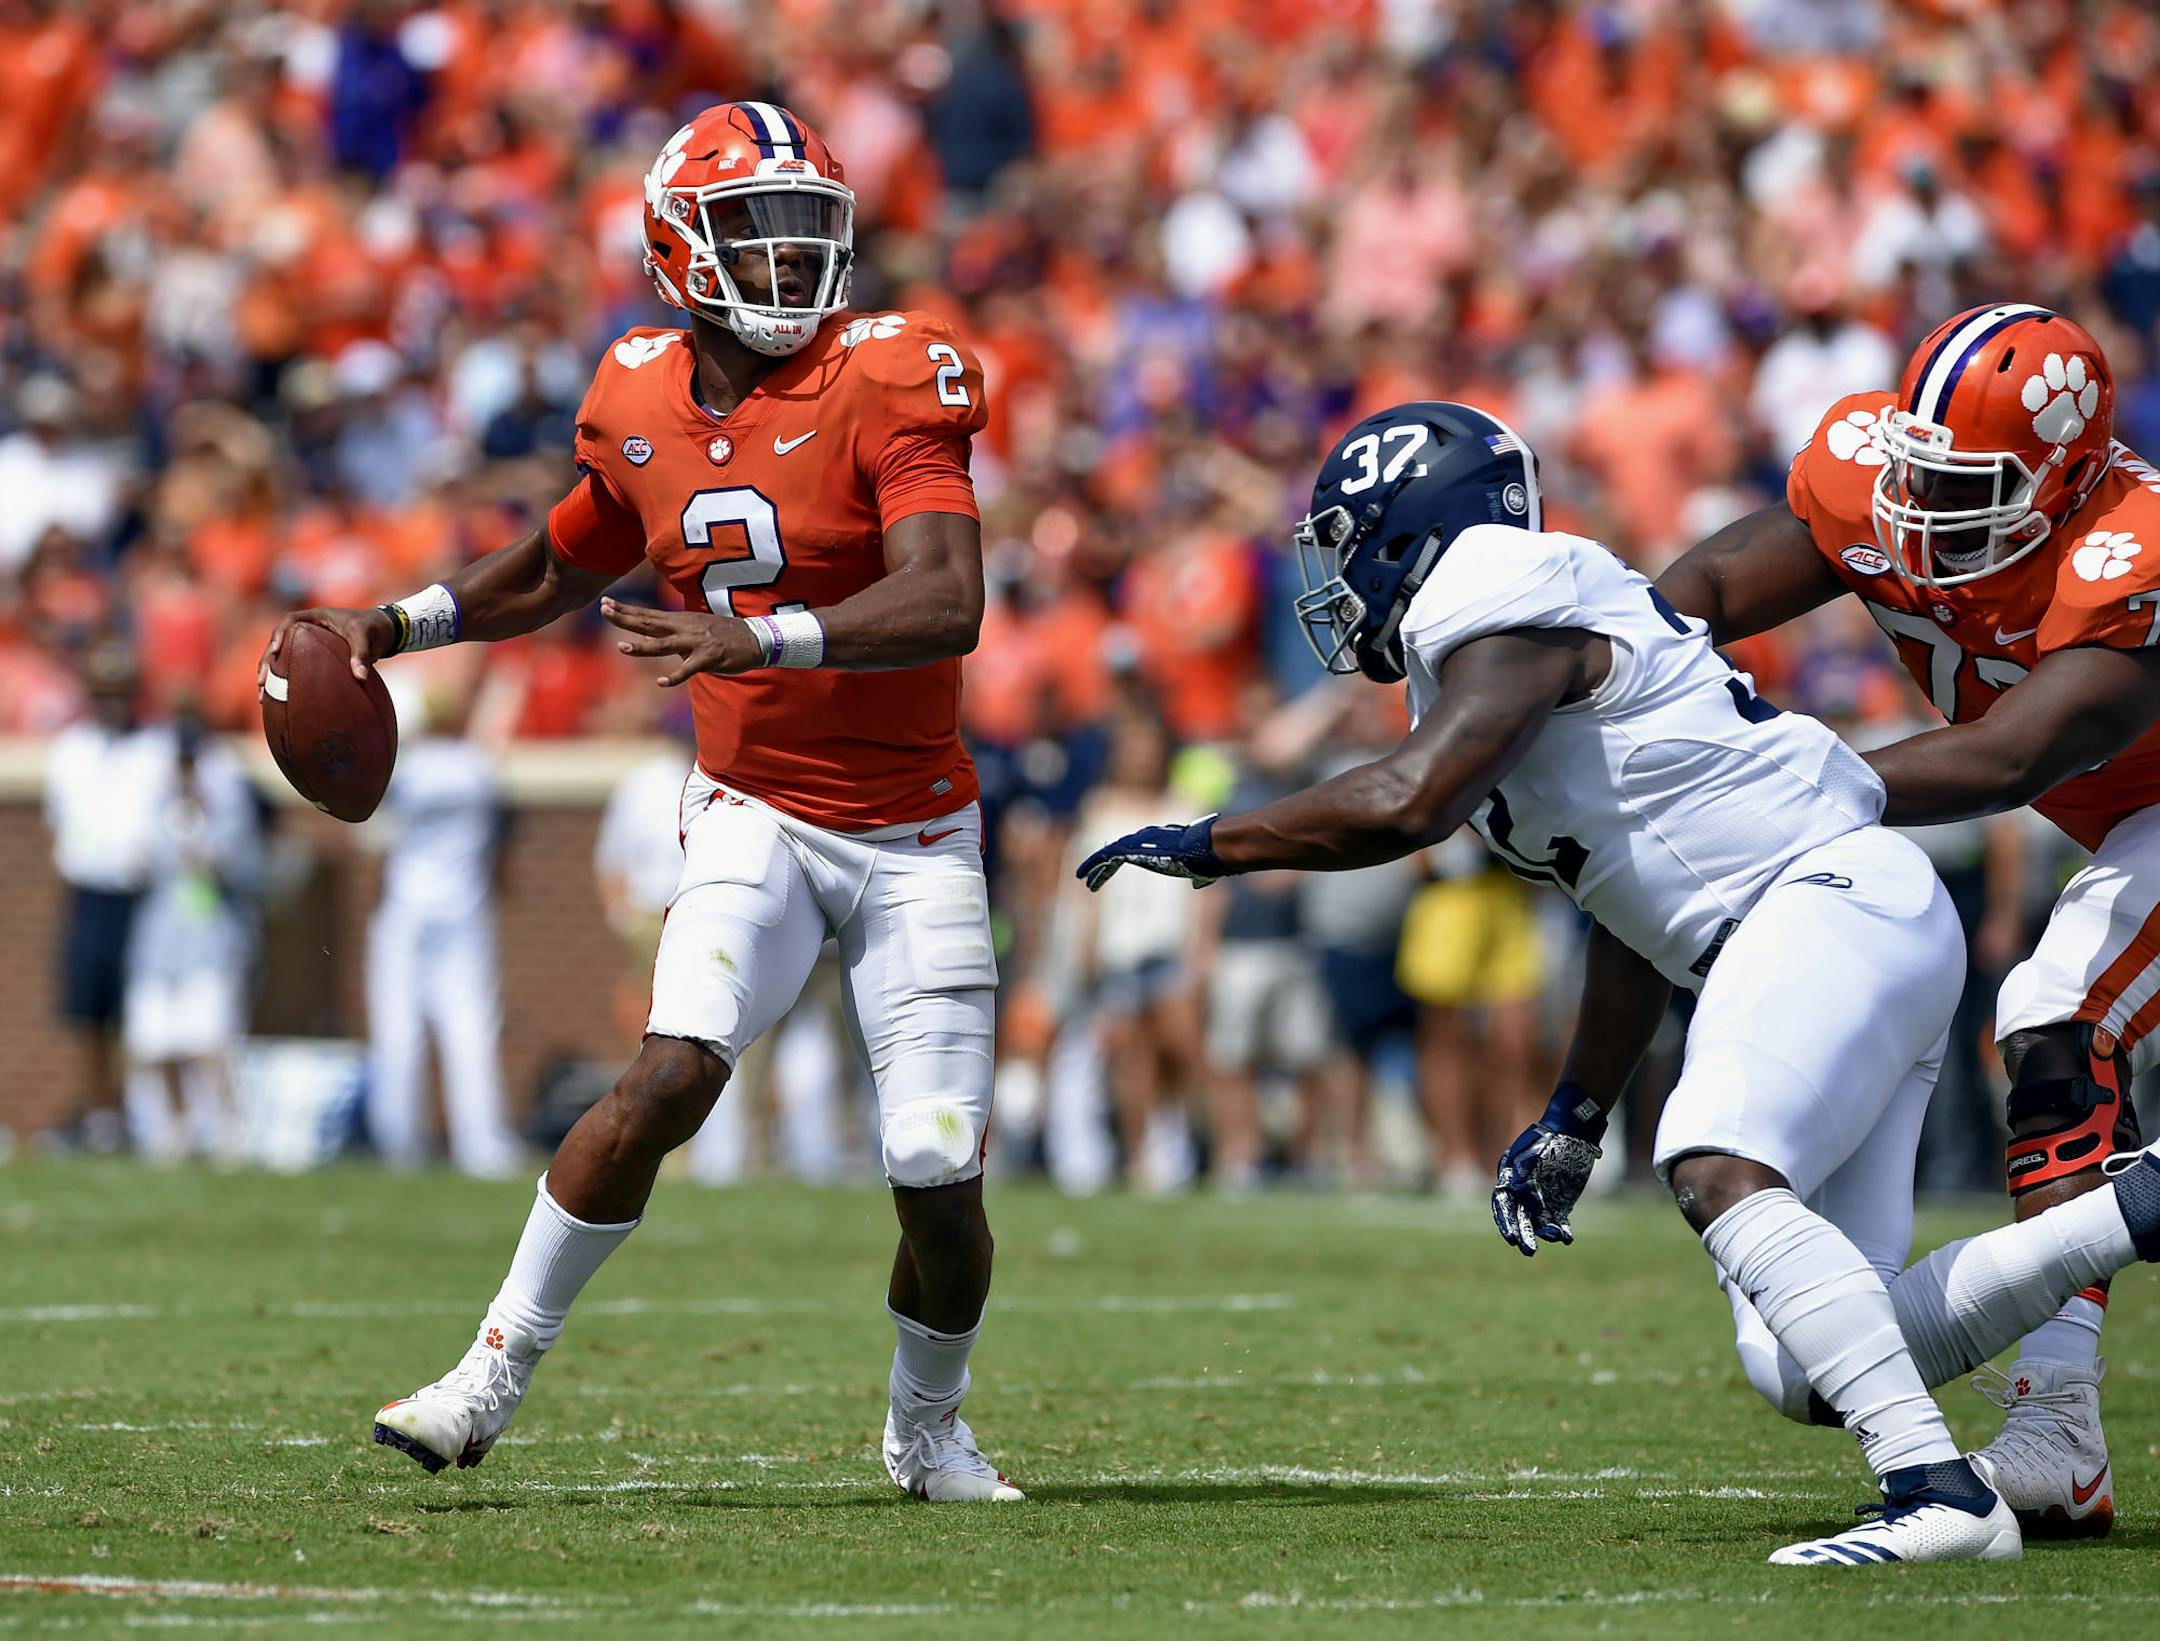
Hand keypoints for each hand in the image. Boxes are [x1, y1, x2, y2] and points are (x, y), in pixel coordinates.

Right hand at [260, 606, 397, 688]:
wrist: (386, 632)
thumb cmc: (375, 629)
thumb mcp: (367, 638)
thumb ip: (362, 654)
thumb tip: (360, 677)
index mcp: (316, 617)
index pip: (289, 621)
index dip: (278, 634)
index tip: (274, 651)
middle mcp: (309, 628)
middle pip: (278, 643)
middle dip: (266, 662)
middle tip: (262, 682)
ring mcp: (309, 643)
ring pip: (283, 658)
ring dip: (271, 676)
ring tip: (263, 697)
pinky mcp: (313, 657)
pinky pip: (296, 669)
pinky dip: (288, 683)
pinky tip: (281, 702)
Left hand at [601, 598, 763, 685]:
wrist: (755, 639)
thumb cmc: (724, 636)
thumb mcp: (696, 629)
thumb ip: (673, 634)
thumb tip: (651, 641)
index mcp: (680, 620)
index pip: (647, 614)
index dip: (626, 609)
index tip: (605, 602)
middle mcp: (684, 628)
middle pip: (649, 623)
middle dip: (625, 618)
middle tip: (604, 610)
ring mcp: (695, 643)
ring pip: (663, 645)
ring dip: (642, 647)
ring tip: (621, 647)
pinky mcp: (707, 659)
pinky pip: (687, 670)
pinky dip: (673, 677)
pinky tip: (660, 682)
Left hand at [1074, 816, 1225, 891]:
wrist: (1203, 847)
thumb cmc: (1205, 857)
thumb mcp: (1199, 867)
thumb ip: (1196, 873)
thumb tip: (1201, 883)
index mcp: (1159, 840)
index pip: (1134, 848)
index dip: (1121, 859)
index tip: (1112, 870)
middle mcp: (1146, 837)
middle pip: (1119, 849)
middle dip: (1105, 865)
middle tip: (1093, 878)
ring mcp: (1138, 842)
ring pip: (1109, 853)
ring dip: (1096, 868)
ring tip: (1085, 880)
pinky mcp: (1132, 849)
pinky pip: (1106, 856)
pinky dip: (1093, 865)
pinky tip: (1084, 877)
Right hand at [1491, 1086, 1606, 1256]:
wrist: (1573, 1131)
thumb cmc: (1548, 1140)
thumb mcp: (1532, 1156)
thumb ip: (1523, 1175)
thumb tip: (1517, 1193)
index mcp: (1510, 1179)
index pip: (1503, 1206)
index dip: (1505, 1223)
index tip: (1511, 1238)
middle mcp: (1523, 1192)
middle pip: (1520, 1219)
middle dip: (1524, 1235)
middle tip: (1529, 1252)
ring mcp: (1542, 1198)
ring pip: (1540, 1222)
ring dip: (1546, 1233)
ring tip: (1556, 1237)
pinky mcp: (1560, 1202)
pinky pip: (1559, 1221)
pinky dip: (1562, 1230)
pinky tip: (1567, 1237)